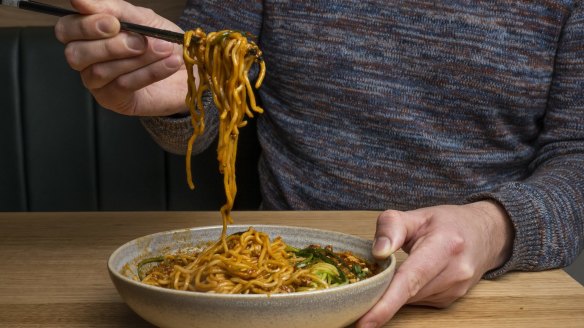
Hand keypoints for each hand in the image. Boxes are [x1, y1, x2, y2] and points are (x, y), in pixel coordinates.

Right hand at [55, 0, 187, 115]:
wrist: (187, 68)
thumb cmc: (160, 41)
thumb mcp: (141, 18)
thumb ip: (113, 9)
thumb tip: (79, 0)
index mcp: (86, 35)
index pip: (66, 29)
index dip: (86, 25)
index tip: (114, 22)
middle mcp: (86, 60)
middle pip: (76, 54)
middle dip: (110, 46)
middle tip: (140, 41)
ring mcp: (97, 83)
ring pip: (102, 71)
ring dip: (137, 58)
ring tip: (164, 49)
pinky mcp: (114, 100)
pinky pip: (124, 85)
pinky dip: (149, 72)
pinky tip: (169, 63)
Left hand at [356, 200, 513, 327]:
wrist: (485, 233)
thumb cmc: (448, 222)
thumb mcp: (417, 214)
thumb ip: (392, 226)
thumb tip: (377, 252)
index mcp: (445, 245)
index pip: (411, 279)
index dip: (386, 303)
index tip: (365, 321)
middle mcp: (454, 271)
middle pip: (408, 293)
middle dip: (380, 298)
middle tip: (353, 299)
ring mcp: (455, 289)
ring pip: (411, 300)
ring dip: (391, 294)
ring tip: (378, 279)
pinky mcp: (451, 300)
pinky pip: (418, 301)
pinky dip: (404, 295)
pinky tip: (399, 282)